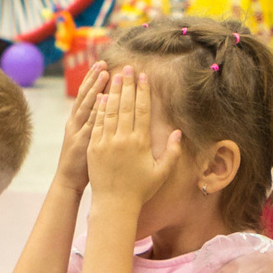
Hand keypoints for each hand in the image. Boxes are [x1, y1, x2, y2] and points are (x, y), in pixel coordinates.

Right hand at [55, 63, 107, 192]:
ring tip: (105, 73)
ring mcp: (77, 131)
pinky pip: (91, 122)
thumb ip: (93, 124)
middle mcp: (74, 122)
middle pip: (83, 95)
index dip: (91, 80)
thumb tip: (106, 109)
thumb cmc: (82, 162)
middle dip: (93, 78)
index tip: (101, 65)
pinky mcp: (82, 142)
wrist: (67, 181)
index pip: (83, 95)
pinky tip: (104, 99)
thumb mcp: (85, 139)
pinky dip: (97, 110)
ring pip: (86, 105)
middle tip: (103, 62)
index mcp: (76, 121)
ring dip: (95, 88)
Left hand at [85, 66, 181, 207]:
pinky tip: (102, 96)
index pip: (142, 110)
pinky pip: (97, 124)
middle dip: (127, 85)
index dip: (143, 91)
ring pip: (110, 111)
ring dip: (113, 92)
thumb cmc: (140, 190)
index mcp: (140, 143)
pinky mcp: (94, 148)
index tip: (143, 76)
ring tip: (114, 76)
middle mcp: (123, 139)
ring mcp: (106, 142)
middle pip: (126, 105)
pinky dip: (100, 109)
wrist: (114, 204)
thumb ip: (172, 152)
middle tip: (127, 68)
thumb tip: (178, 132)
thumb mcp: (161, 172)